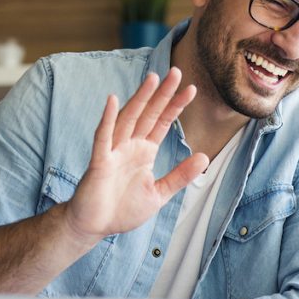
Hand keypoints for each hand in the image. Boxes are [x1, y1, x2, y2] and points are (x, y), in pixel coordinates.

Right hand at [62, 68, 208, 244]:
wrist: (94, 226)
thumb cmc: (122, 209)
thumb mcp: (159, 193)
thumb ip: (180, 175)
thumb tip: (204, 156)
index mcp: (144, 151)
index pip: (162, 122)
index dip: (176, 106)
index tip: (192, 89)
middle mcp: (129, 146)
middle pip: (148, 114)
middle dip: (162, 94)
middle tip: (177, 72)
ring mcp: (113, 151)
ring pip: (128, 119)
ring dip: (140, 99)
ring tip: (153, 78)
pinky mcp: (99, 161)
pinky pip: (103, 137)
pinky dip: (107, 119)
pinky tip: (112, 100)